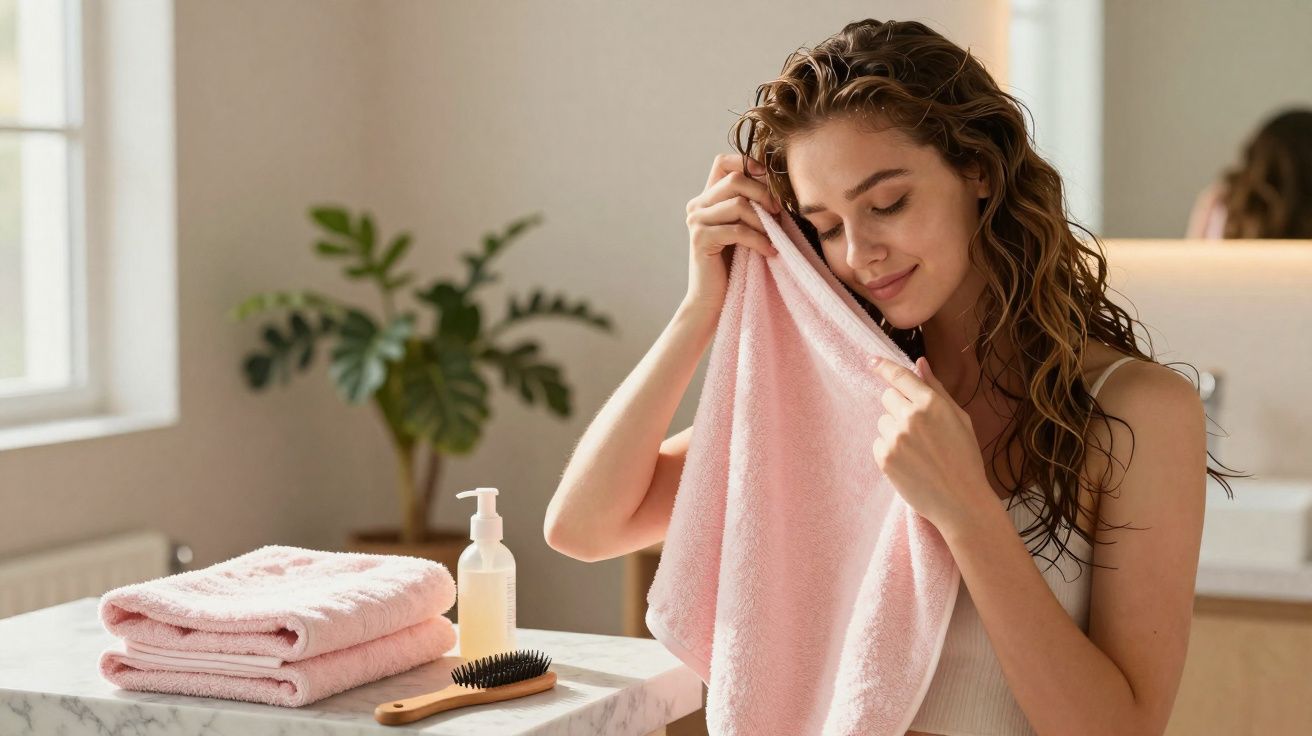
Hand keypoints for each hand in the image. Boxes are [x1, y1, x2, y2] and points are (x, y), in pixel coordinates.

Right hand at [682, 153, 781, 313]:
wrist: (712, 301)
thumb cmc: (734, 266)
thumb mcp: (745, 228)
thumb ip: (752, 205)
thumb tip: (780, 184)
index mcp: (707, 198)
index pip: (723, 162)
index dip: (747, 162)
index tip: (769, 181)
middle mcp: (697, 205)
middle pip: (734, 178)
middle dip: (763, 193)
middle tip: (779, 213)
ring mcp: (696, 221)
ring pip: (738, 203)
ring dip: (763, 221)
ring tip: (775, 237)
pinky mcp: (700, 239)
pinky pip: (737, 230)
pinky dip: (759, 240)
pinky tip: (770, 252)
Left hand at [870, 355, 995, 532]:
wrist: (961, 501)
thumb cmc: (965, 458)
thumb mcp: (959, 419)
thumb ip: (936, 389)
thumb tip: (920, 363)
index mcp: (932, 403)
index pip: (900, 376)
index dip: (883, 366)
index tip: (871, 361)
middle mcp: (911, 417)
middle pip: (887, 397)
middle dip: (898, 406)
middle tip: (917, 427)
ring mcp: (896, 438)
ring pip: (882, 421)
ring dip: (894, 429)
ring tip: (917, 450)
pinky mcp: (884, 458)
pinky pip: (878, 442)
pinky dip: (889, 449)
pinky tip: (909, 462)